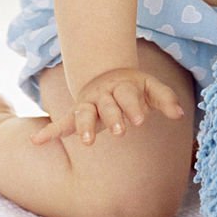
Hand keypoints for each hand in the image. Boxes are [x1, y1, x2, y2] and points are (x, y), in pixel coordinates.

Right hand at [30, 67, 184, 145]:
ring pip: (83, 114)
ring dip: (84, 126)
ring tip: (87, 142)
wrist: (108, 74)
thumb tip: (180, 113)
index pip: (129, 96)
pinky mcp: (77, 114)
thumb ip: (166, 99)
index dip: (135, 106)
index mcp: (123, 86)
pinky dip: (49, 132)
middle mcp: (103, 95)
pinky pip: (61, 123)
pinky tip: (36, 142)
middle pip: (107, 106)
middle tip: (120, 132)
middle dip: (113, 117)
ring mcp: (88, 104)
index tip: (142, 119)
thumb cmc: (134, 87)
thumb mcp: (150, 87)